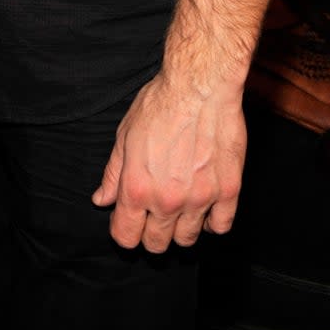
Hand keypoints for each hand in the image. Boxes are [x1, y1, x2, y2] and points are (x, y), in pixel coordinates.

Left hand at [91, 71, 244, 251]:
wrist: (200, 86)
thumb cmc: (160, 104)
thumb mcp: (125, 135)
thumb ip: (113, 174)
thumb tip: (101, 200)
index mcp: (137, 188)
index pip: (126, 236)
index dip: (124, 232)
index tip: (129, 223)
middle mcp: (167, 200)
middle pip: (156, 243)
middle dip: (151, 233)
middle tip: (154, 215)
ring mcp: (200, 199)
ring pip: (187, 239)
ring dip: (180, 229)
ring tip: (180, 208)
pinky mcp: (228, 191)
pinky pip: (221, 226)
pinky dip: (212, 222)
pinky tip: (205, 207)